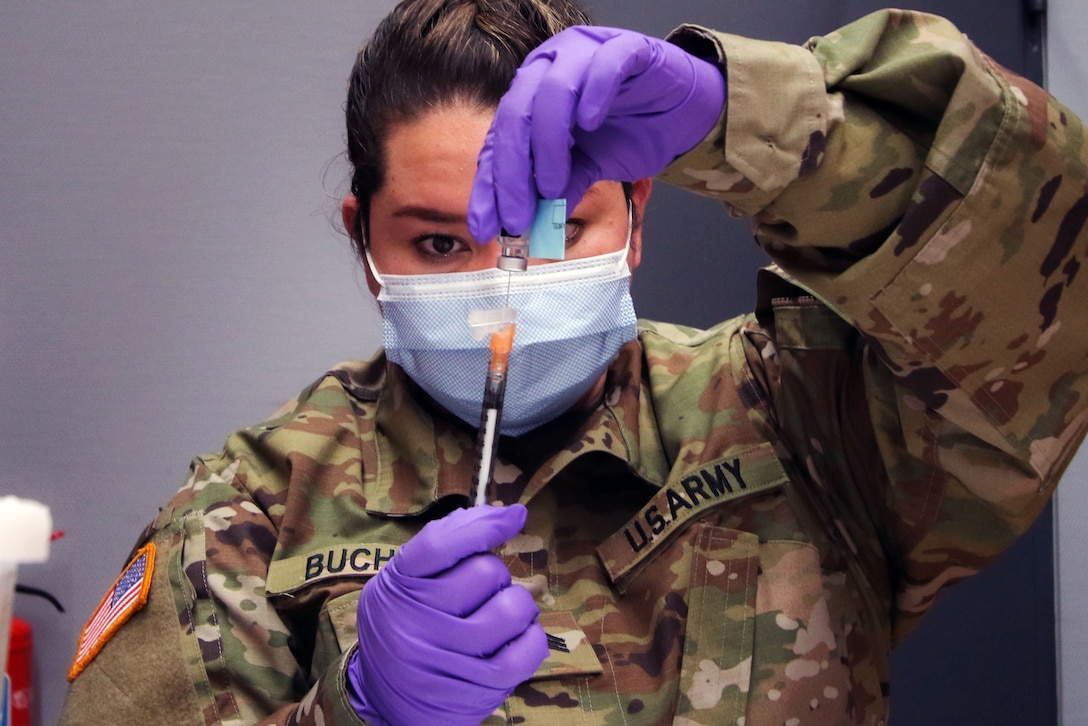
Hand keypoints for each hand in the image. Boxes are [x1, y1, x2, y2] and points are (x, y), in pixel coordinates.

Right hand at [347, 504, 546, 725]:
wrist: (386, 701)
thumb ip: (440, 548)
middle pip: (485, 572)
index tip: (514, 516)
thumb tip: (499, 515)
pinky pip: (528, 647)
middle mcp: (418, 622)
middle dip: (494, 576)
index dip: (484, 525)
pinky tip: (514, 638)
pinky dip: (530, 636)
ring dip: (515, 605)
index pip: (441, 544)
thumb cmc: (403, 628)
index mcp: (397, 588)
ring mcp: (449, 657)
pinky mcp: (479, 688)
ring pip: (512, 607)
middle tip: (480, 594)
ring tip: (497, 615)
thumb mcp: (402, 583)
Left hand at [469, 25, 724, 241]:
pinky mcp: (626, 49)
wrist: (685, 110)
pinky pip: (604, 66)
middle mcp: (549, 67)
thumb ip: (559, 189)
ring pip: (552, 91)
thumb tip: (528, 227)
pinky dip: (593, 94)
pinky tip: (589, 124)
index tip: (488, 229)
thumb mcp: (588, 169)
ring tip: (553, 186)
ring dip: (547, 145)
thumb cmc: (630, 131)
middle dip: (512, 173)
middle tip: (517, 217)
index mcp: (532, 95)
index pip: (502, 142)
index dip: (492, 187)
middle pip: (516, 117)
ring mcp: (585, 53)